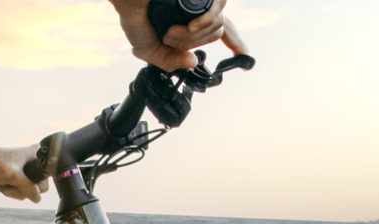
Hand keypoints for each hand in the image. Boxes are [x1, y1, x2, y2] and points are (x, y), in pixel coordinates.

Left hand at [0, 143, 48, 202]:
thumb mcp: (14, 177)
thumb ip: (29, 189)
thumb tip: (38, 199)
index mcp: (38, 157)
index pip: (45, 183)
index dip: (32, 187)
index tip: (18, 180)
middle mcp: (36, 163)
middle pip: (36, 189)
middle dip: (21, 189)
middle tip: (9, 182)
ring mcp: (28, 170)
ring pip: (27, 191)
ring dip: (14, 190)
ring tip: (4, 181)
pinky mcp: (20, 176)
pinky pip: (20, 190)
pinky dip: (11, 190)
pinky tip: (4, 182)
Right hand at [113, 0, 247, 70]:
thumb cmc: (134, 15)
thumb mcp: (148, 50)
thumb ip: (169, 61)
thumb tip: (193, 62)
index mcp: (190, 19)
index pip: (221, 30)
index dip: (235, 42)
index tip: (244, 55)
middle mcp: (199, 7)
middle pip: (216, 33)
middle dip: (191, 44)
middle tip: (168, 37)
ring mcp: (202, 0)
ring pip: (216, 28)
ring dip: (191, 37)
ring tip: (169, 31)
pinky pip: (215, 16)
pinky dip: (201, 25)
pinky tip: (186, 25)